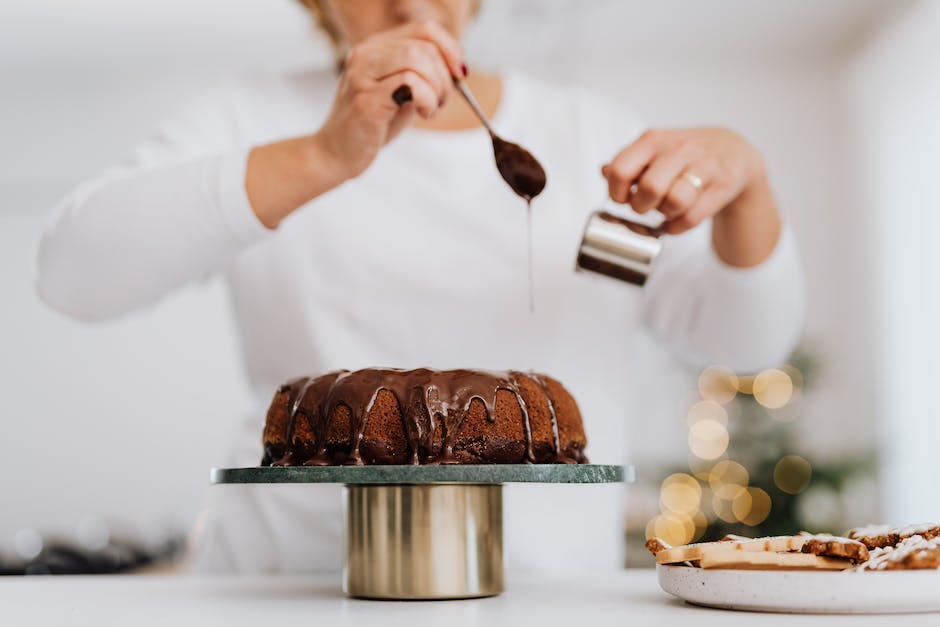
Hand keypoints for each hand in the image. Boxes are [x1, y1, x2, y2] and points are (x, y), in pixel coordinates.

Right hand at [316, 20, 464, 179]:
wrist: (336, 153)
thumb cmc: (371, 125)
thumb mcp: (402, 92)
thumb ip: (422, 74)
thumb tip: (456, 67)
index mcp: (375, 47)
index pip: (423, 29)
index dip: (449, 49)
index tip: (459, 74)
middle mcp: (365, 54)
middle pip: (424, 46)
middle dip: (444, 76)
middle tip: (440, 101)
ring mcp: (362, 75)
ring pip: (417, 59)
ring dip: (436, 88)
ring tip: (430, 109)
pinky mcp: (366, 99)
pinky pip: (410, 84)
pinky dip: (427, 99)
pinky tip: (423, 113)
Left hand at [601, 128, 764, 235]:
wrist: (733, 151)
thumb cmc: (685, 155)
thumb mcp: (654, 150)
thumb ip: (628, 162)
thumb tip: (604, 171)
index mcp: (652, 140)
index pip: (621, 169)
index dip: (617, 192)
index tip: (623, 198)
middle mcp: (677, 149)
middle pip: (650, 188)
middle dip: (641, 207)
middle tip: (644, 207)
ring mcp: (702, 166)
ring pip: (675, 201)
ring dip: (664, 214)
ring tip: (665, 210)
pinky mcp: (721, 186)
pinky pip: (693, 217)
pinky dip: (678, 226)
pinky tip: (676, 221)